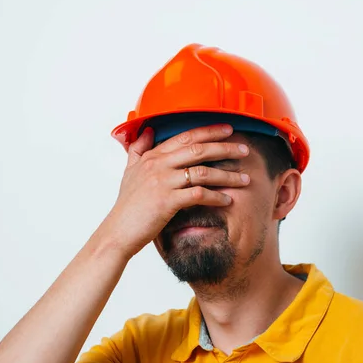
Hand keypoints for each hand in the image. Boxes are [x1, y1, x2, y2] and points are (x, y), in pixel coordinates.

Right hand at [99, 124, 250, 259]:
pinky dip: (216, 197)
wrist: (118, 232)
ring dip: (227, 175)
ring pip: (203, 171)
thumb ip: (139, 150)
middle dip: (225, 148)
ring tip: (244, 179)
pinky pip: (198, 195)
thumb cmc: (127, 206)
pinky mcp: (167, 202)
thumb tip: (148, 131)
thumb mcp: (130, 172)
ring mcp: (162, 182)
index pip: (185, 136)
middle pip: (198, 149)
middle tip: (244, 150)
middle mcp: (158, 165)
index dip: (209, 131)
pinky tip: (227, 200)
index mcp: (152, 156)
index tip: (228, 129)